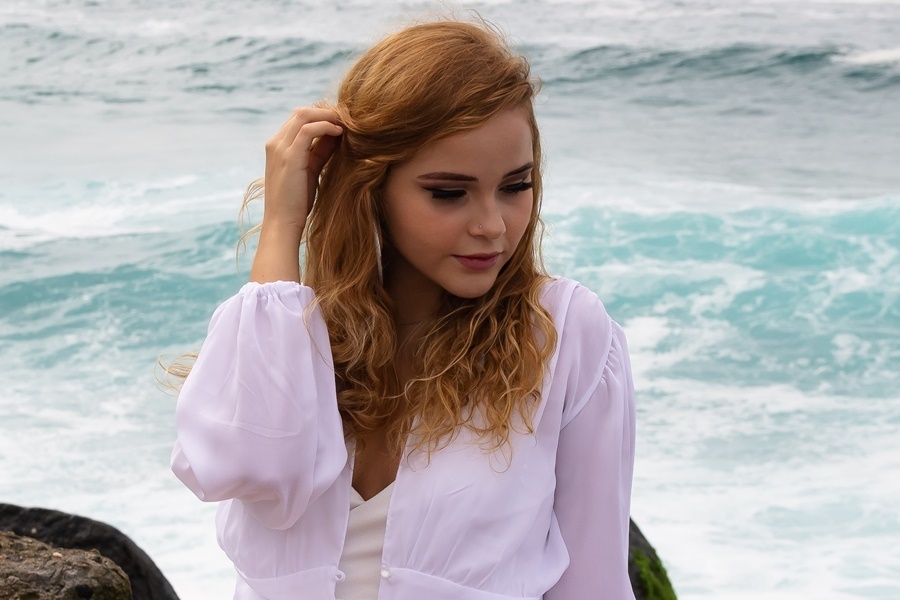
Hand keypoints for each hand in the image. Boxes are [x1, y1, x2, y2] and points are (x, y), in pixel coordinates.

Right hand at [262, 107, 342, 237]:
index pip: (298, 118)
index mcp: (277, 146)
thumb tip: (337, 135)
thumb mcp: (311, 170)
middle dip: (326, 111)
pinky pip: (309, 130)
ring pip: (304, 115)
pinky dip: (326, 126)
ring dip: (327, 116)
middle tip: (346, 119)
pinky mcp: (290, 157)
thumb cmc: (296, 201)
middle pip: (301, 112)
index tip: (341, 122)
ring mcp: (280, 148)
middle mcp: (275, 143)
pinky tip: (339, 133)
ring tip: (345, 124)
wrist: (283, 223)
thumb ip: (321, 151)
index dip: (321, 116)